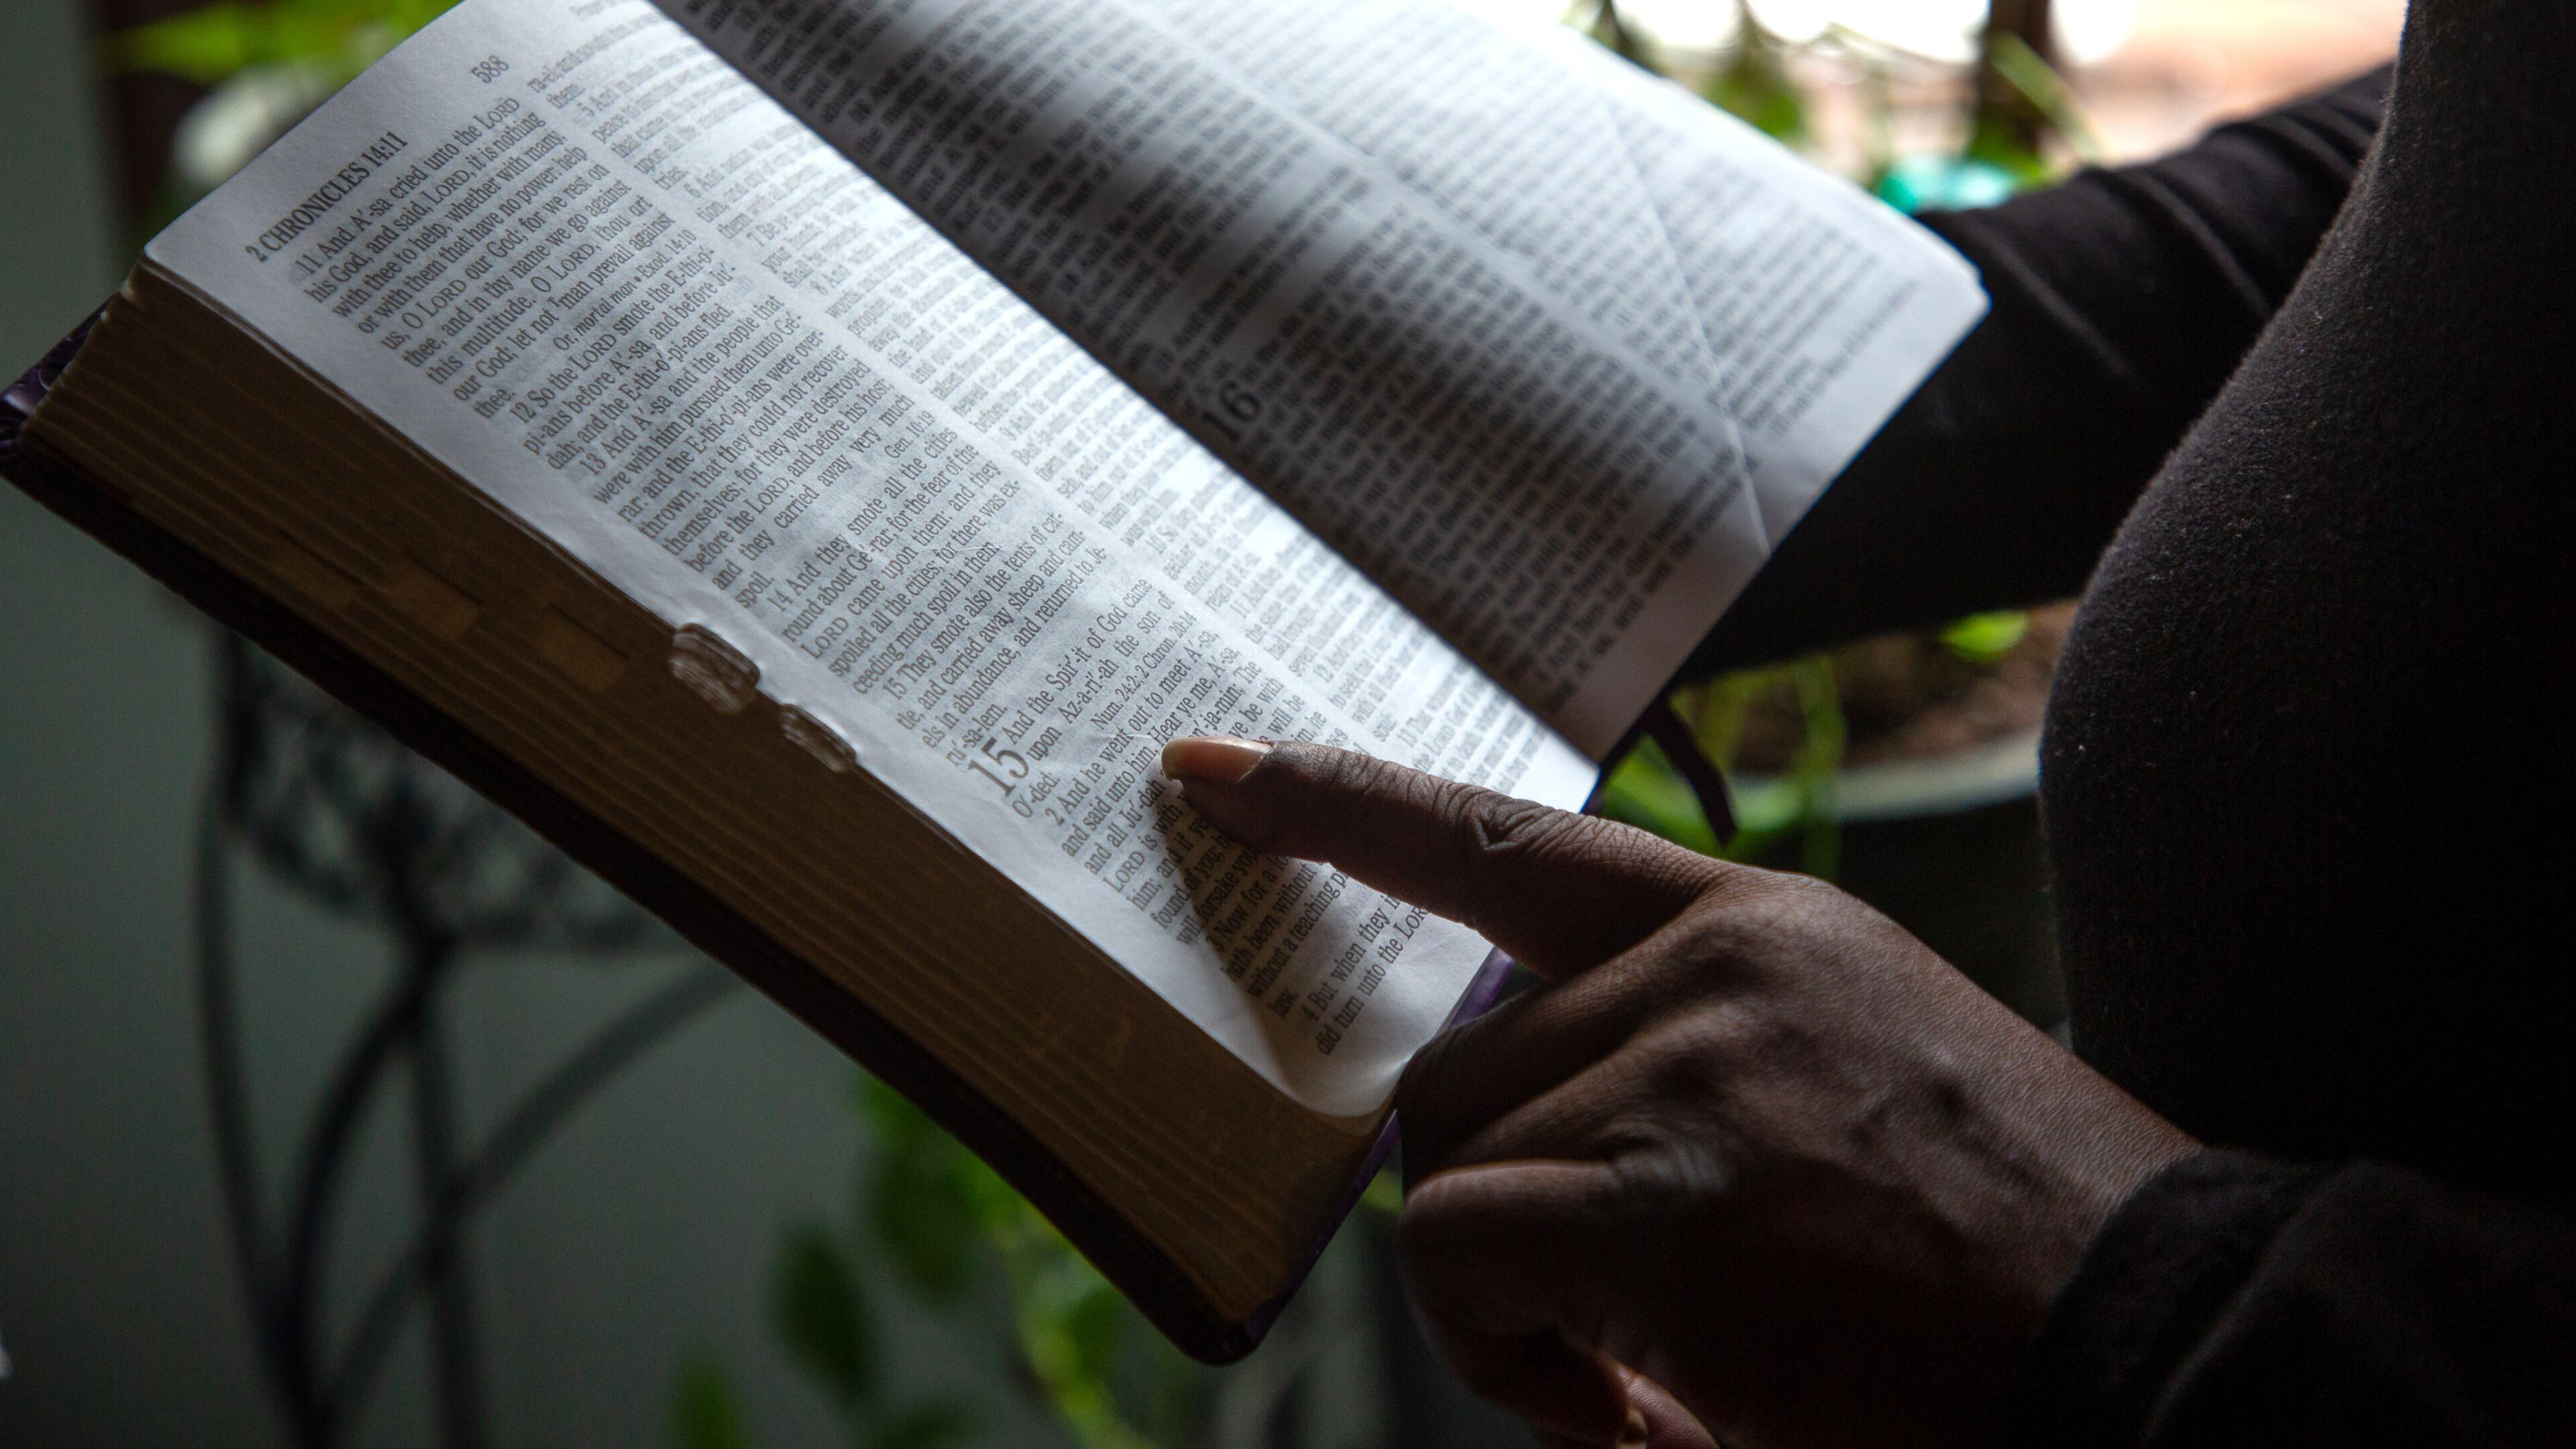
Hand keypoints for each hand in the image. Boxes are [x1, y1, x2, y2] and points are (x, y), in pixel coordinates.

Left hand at [1161, 737, 2195, 1448]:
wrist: (2173, 1345)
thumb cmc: (2011, 1257)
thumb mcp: (1851, 1091)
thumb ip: (1683, 1067)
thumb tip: (1505, 1133)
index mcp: (1763, 927)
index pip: (1506, 839)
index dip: (1344, 804)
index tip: (1214, 775)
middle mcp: (1713, 967)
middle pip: (1454, 1075)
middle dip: (1502, 1213)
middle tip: (1616, 1332)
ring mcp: (1689, 1069)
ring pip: (1450, 1175)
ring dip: (1520, 1305)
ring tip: (1663, 1381)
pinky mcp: (1669, 1197)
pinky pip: (1462, 1261)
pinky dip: (1512, 1364)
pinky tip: (1647, 1414)